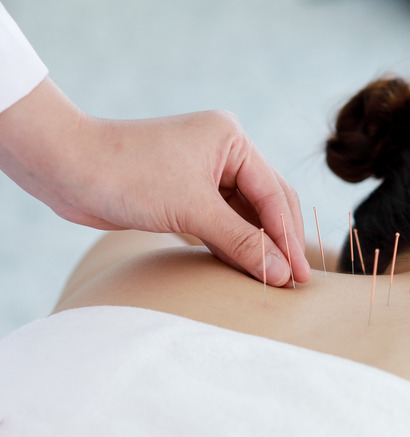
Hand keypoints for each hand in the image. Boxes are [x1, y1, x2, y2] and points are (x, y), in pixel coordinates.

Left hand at [0, 77, 309, 285]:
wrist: (66, 168)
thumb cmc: (128, 175)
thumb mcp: (192, 210)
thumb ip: (241, 242)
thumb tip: (282, 273)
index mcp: (232, 140)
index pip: (273, 194)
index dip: (288, 237)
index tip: (300, 274)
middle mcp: (224, 152)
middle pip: (267, 201)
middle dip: (281, 240)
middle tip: (296, 280)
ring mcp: (205, 172)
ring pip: (245, 214)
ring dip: (258, 244)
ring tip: (276, 279)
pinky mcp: (186, 192)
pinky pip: (222, 221)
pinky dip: (233, 243)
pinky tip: (246, 266)